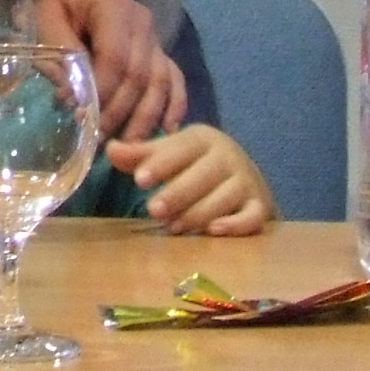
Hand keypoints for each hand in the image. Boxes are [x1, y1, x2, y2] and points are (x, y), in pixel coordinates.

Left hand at [24, 0, 184, 139]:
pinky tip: (167, 130)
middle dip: (120, 112)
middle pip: (140, 75)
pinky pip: (174, 81)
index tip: (83, 118)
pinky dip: (174, 106)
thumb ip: (59, 54)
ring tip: (129, 147)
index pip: (115, 57)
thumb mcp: (46, 20)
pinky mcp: (161, 55)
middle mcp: (143, 24)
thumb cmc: (56, 6)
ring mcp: (156, 40)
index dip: (103, 91)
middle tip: (101, 141)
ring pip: (160, 83)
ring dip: (145, 118)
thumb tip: (71, 98)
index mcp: (113, 9)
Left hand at [110, 124, 272, 235]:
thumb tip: (110, 149)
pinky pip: (252, 216)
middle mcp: (228, 157)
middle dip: (177, 193)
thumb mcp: (169, 156)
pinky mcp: (259, 207)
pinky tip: (213, 231)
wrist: (243, 178)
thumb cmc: (194, 166)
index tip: (139, 179)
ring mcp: (246, 183)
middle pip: (203, 175)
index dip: (161, 164)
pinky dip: (235, 225)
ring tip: (173, 228)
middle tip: (153, 210)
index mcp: (203, 139)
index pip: (182, 149)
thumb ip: (140, 156)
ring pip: (224, 198)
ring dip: (197, 213)